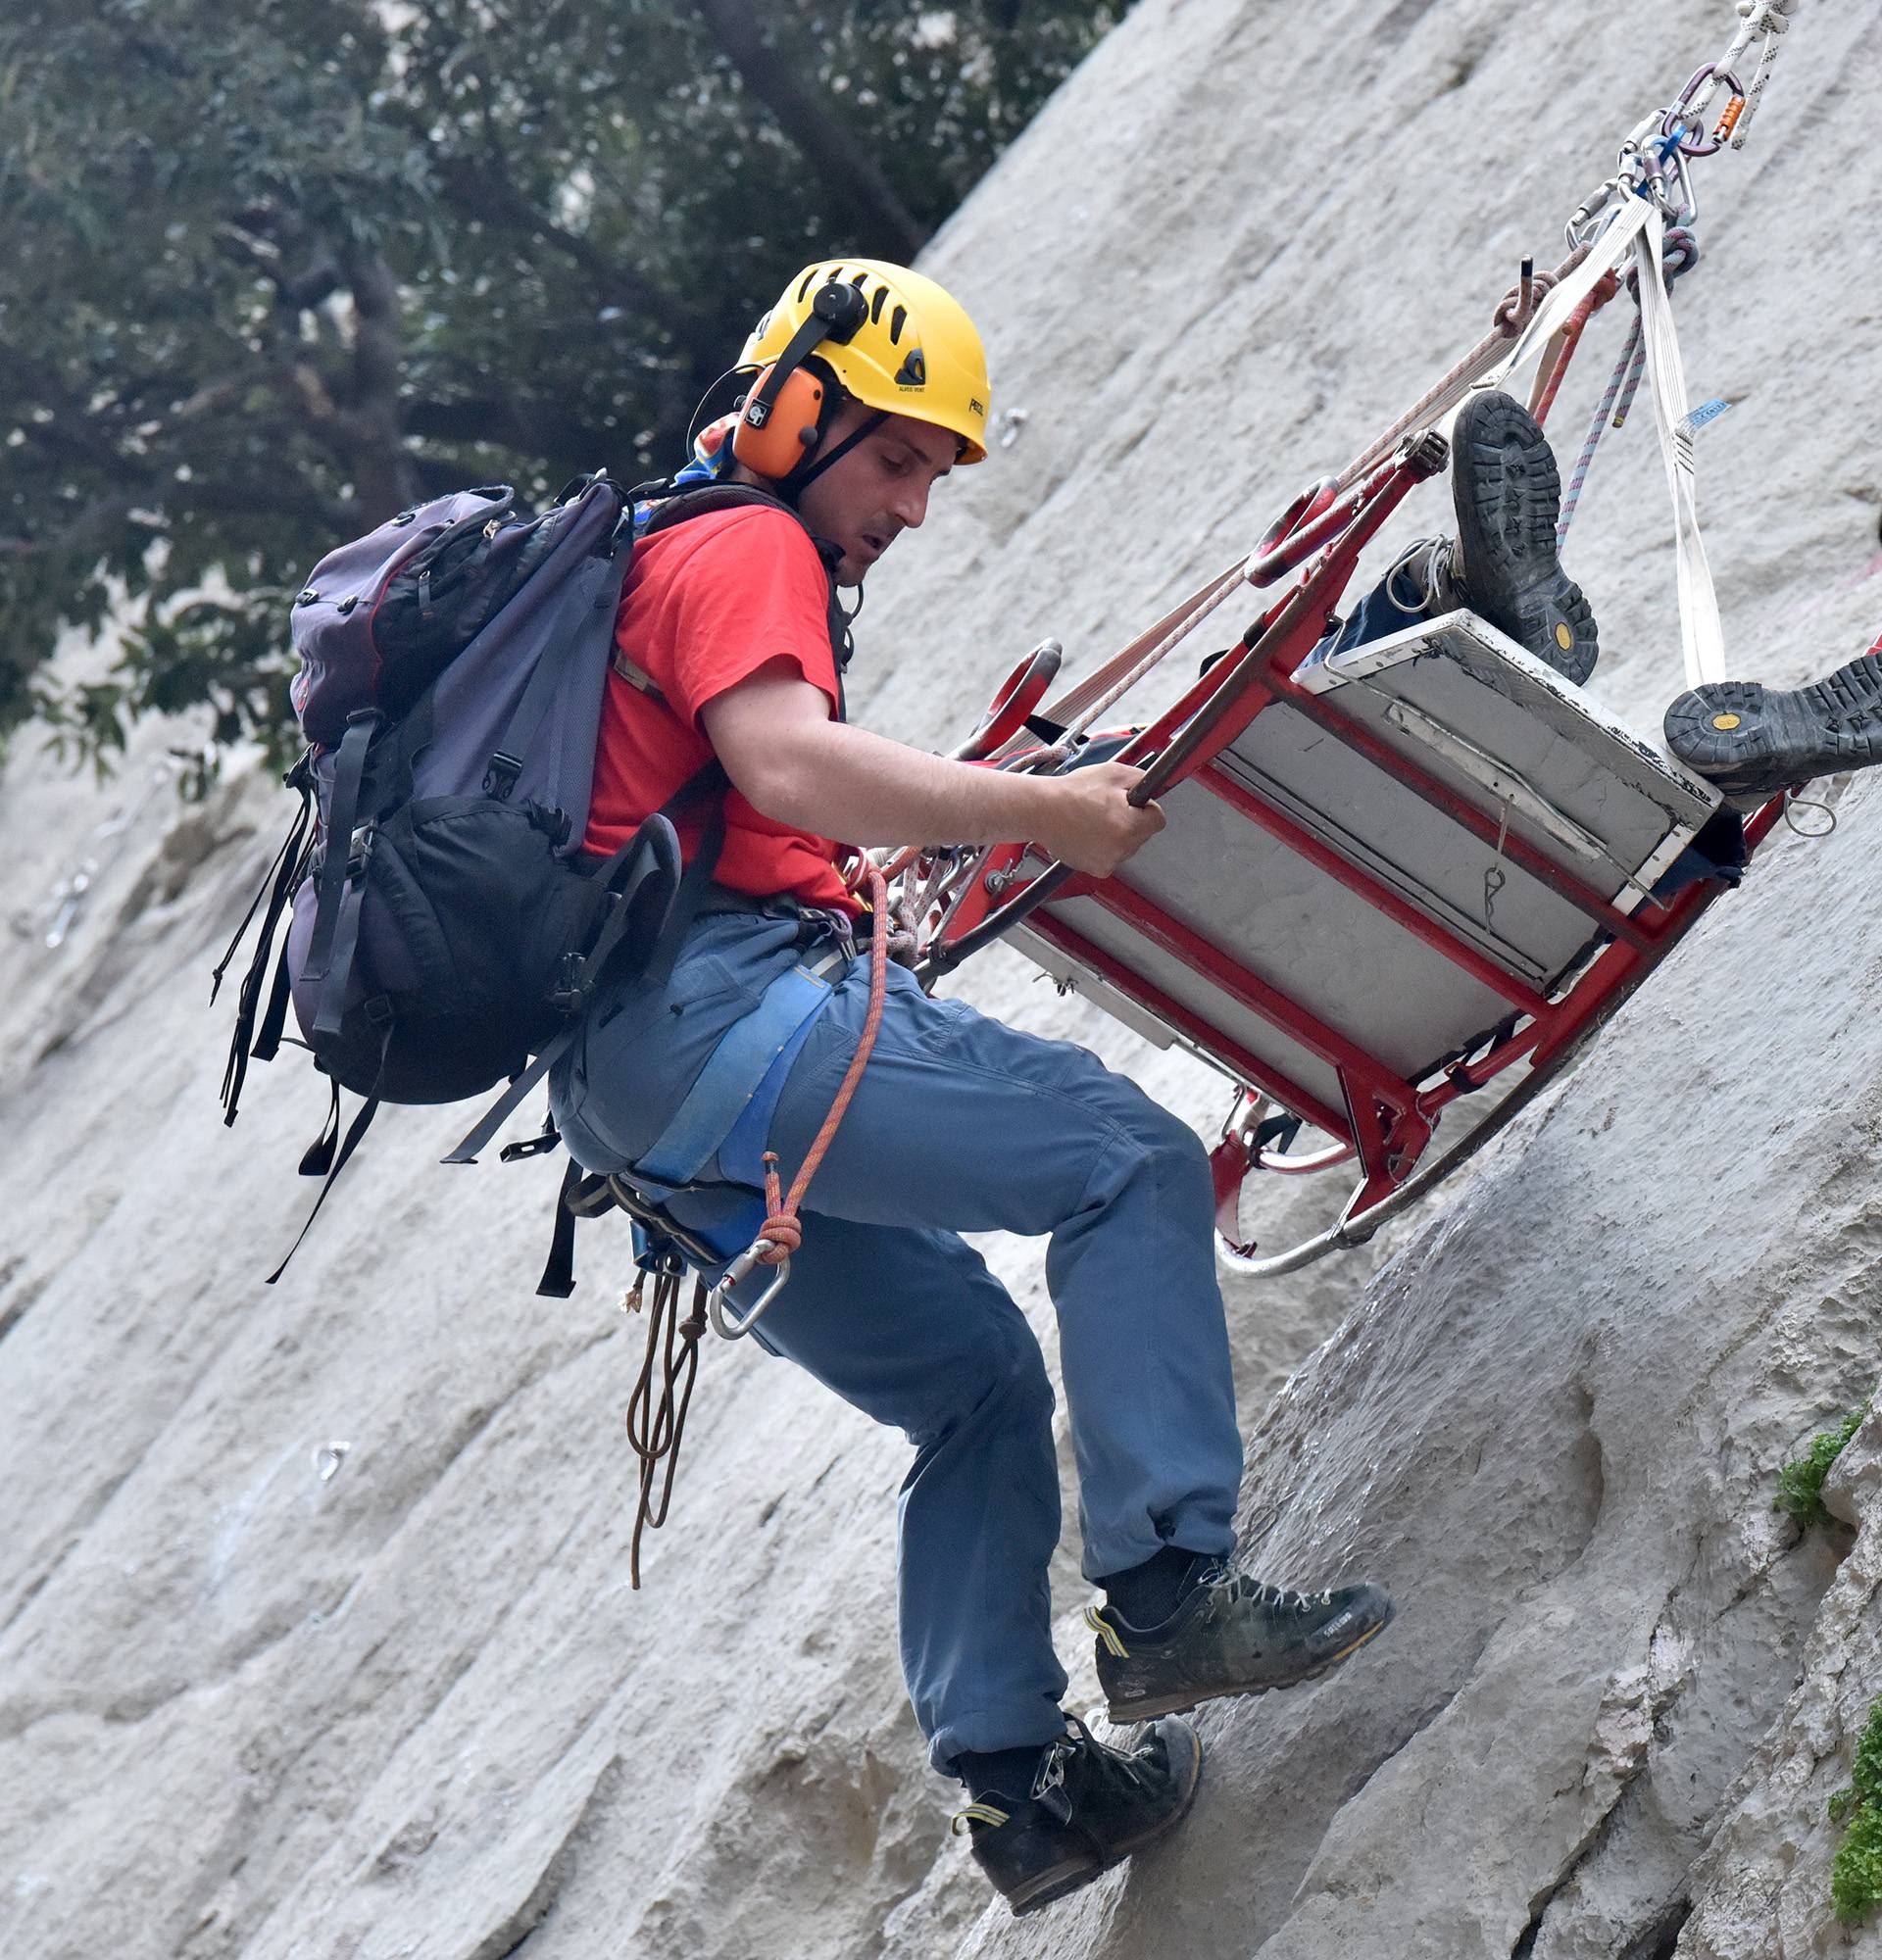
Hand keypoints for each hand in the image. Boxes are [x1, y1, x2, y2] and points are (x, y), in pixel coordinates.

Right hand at [1036, 762, 1165, 876]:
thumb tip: (1153, 789)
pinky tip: (1088, 833)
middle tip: (1107, 808)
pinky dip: (1103, 847)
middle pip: (1142, 834)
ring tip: (1094, 819)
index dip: (1145, 807)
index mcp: (1129, 825)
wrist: (1041, 810)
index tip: (1130, 803)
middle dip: (1131, 821)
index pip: (1158, 819)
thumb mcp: (1113, 773)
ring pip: (1127, 846)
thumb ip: (1141, 780)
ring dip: (1117, 834)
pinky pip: (1111, 856)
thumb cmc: (1071, 792)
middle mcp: (1121, 848)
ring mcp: (1108, 861)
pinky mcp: (1096, 869)